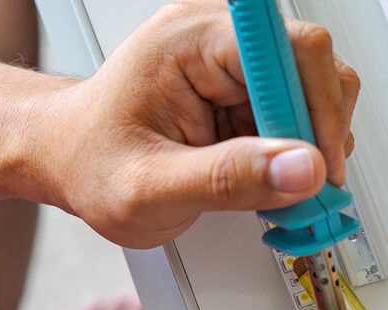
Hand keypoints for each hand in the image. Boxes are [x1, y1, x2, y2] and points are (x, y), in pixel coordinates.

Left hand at [36, 0, 359, 247]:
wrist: (67, 161)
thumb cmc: (90, 163)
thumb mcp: (150, 188)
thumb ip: (226, 180)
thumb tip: (301, 169)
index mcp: (192, 41)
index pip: (293, 50)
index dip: (319, 109)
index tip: (319, 165)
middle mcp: (218, 40)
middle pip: (314, 69)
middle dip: (320, 136)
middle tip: (304, 189)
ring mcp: (233, 66)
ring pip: (312, 96)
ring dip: (310, 151)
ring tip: (279, 191)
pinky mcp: (242, 93)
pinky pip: (294, 117)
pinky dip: (295, 158)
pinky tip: (269, 183)